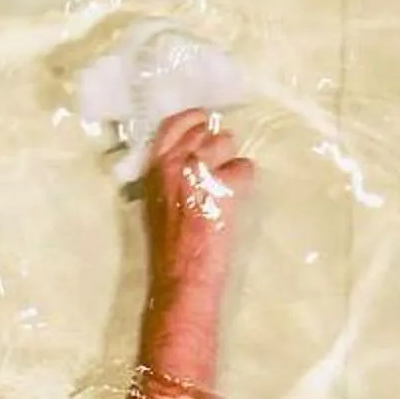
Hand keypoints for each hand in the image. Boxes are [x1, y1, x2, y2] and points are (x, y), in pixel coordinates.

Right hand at [140, 109, 255, 301]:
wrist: (181, 277)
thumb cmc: (168, 247)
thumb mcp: (156, 202)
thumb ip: (169, 174)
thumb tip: (191, 153)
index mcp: (154, 169)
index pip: (174, 124)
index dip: (193, 122)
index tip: (203, 128)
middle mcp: (176, 164)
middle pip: (206, 132)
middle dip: (215, 147)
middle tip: (215, 172)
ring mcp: (201, 172)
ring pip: (227, 143)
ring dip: (229, 162)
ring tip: (222, 190)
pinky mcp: (225, 185)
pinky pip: (245, 167)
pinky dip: (244, 182)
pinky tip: (233, 202)